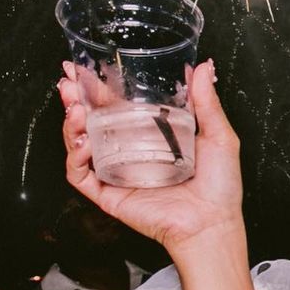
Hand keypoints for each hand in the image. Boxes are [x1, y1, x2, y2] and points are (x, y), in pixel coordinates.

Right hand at [60, 60, 244, 256]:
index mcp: (153, 136)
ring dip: (72, 124)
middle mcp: (132, 152)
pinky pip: (81, 175)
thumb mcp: (218, 135)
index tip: (87, 67)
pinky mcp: (110, 194)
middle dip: (76, 99)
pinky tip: (83, 142)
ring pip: (82, 144)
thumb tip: (204, 67)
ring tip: (75, 108)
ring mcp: (118, 172)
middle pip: (94, 121)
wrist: (213, 222)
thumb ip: (206, 101)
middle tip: (69, 80)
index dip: (100, 88)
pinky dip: (76, 157)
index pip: (119, 106)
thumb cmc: (220, 186)